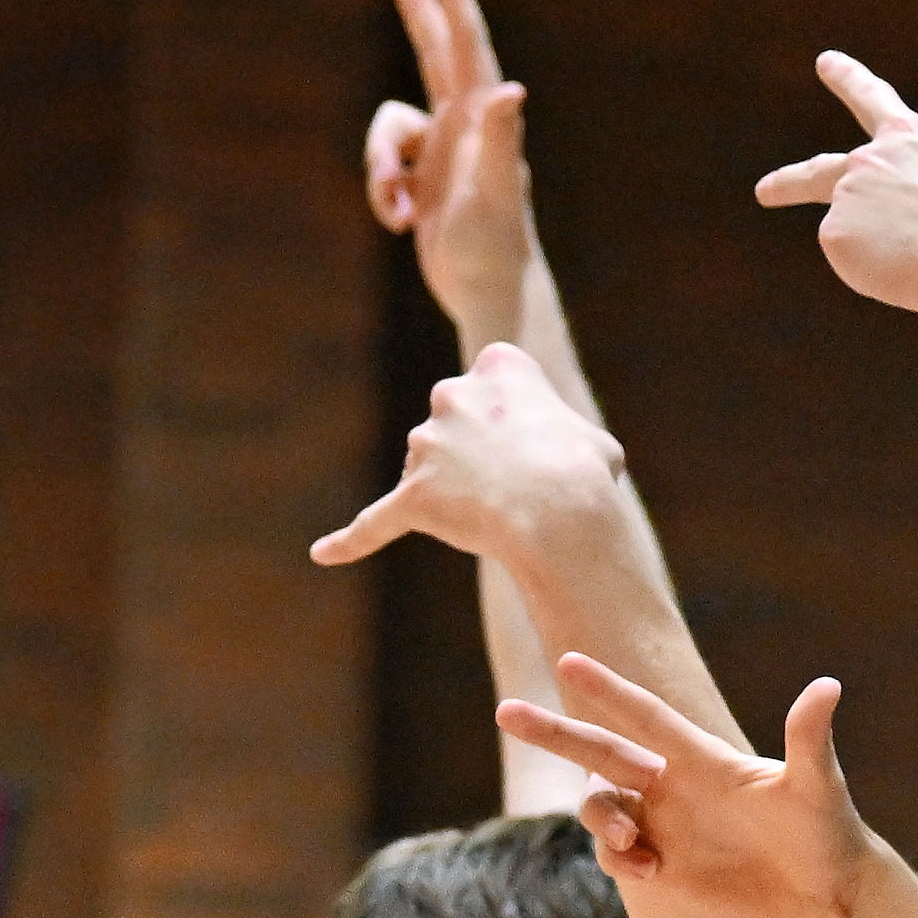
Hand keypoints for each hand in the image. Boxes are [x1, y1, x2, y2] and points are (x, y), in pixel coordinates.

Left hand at [312, 342, 629, 570]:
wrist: (562, 512)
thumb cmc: (587, 476)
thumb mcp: (594, 441)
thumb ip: (565, 438)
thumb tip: (564, 461)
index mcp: (498, 364)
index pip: (499, 384)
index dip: (524, 422)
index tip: (543, 444)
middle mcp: (451, 393)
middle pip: (456, 426)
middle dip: (483, 455)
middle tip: (523, 485)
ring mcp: (425, 445)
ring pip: (432, 472)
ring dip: (461, 496)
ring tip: (502, 518)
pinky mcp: (411, 495)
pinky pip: (375, 522)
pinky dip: (351, 540)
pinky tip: (323, 554)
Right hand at [366, 0, 538, 344]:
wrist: (490, 292)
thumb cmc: (494, 245)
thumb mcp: (495, 190)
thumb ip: (501, 138)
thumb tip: (510, 90)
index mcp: (480, 120)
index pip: (465, 46)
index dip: (453, 0)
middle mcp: (463, 127)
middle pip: (435, 55)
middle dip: (420, 13)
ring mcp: (442, 153)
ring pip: (387, 128)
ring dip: (378, 167)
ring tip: (398, 210)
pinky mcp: (425, 179)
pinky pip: (384, 167)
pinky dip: (382, 192)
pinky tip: (401, 223)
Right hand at [495, 654, 876, 917]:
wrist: (828, 891)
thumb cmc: (829, 831)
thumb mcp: (819, 787)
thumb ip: (810, 739)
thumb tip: (828, 686)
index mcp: (703, 758)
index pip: (645, 716)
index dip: (608, 690)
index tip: (568, 660)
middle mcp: (675, 785)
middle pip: (599, 751)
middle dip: (554, 731)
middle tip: (505, 710)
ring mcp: (665, 825)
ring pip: (601, 809)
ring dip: (603, 821)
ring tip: (636, 845)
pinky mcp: (664, 867)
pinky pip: (616, 857)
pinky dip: (618, 861)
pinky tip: (651, 871)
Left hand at [757, 43, 917, 401]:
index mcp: (907, 136)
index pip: (870, 96)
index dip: (847, 77)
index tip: (825, 62)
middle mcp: (867, 160)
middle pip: (820, 171)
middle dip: (790, 182)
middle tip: (765, 191)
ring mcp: (847, 199)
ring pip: (861, 236)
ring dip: (883, 252)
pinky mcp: (835, 239)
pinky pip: (855, 265)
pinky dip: (881, 274)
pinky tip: (909, 273)